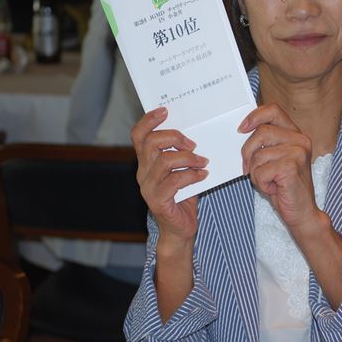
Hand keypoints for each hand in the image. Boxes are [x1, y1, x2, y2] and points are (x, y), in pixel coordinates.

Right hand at [130, 107, 208, 246]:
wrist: (180, 230)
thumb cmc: (183, 197)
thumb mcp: (181, 170)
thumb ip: (181, 152)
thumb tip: (196, 130)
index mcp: (145, 162)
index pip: (138, 135)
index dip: (148, 120)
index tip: (165, 111)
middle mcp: (142, 173)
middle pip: (151, 143)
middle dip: (174, 138)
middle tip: (193, 144)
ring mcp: (148, 188)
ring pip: (164, 161)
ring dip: (188, 158)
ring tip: (203, 162)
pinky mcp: (158, 201)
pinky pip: (174, 181)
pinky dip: (192, 175)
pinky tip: (203, 176)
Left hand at [240, 105, 341, 308]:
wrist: (301, 213)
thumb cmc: (284, 187)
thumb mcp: (273, 159)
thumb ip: (264, 142)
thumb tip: (241, 130)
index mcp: (296, 134)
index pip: (273, 110)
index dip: (254, 116)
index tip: (241, 128)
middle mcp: (300, 140)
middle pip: (261, 132)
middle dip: (248, 152)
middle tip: (249, 168)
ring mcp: (298, 152)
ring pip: (259, 154)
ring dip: (256, 172)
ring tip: (269, 181)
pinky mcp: (291, 167)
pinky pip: (261, 170)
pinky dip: (261, 183)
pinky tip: (273, 188)